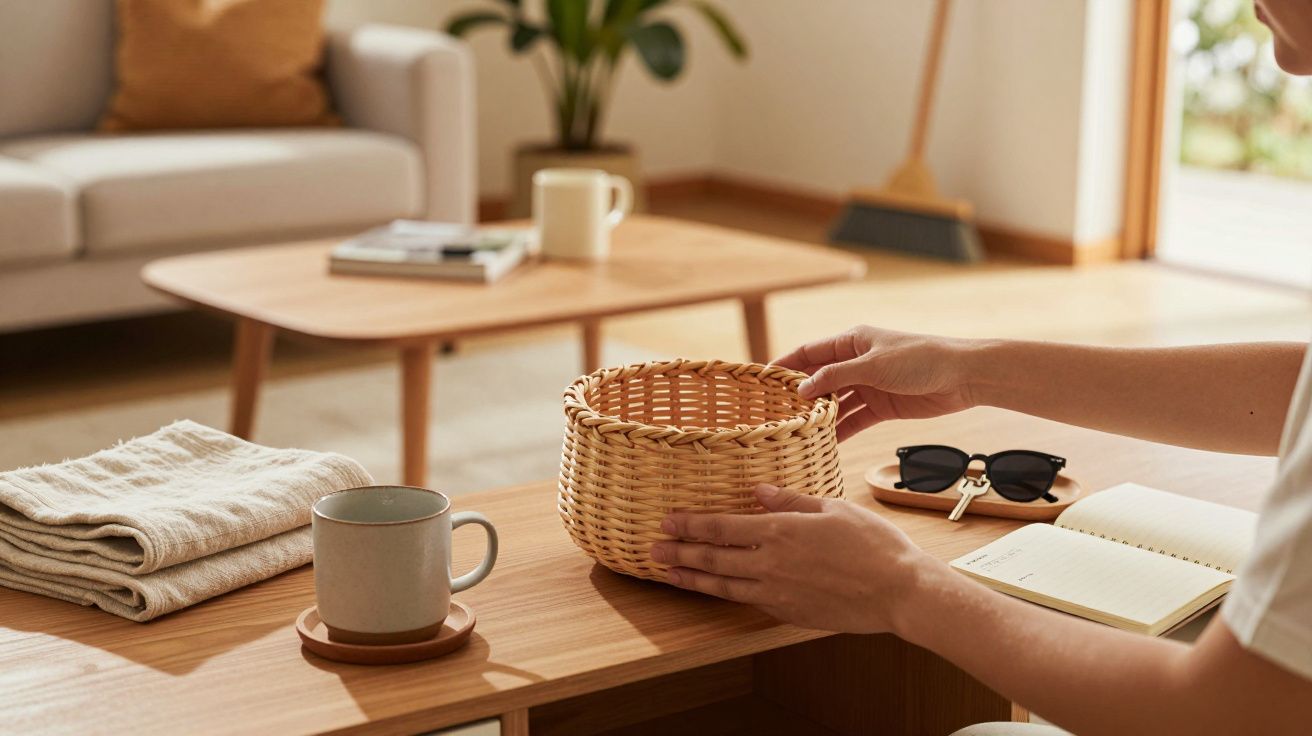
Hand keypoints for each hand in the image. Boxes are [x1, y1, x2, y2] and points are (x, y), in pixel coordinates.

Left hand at [651, 484, 936, 633]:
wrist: (899, 591)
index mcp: (781, 530)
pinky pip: (747, 601)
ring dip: (692, 580)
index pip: (722, 527)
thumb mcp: (832, 508)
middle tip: (652, 550)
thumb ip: (790, 500)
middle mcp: (771, 563)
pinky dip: (724, 595)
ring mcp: (777, 592)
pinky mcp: (788, 612)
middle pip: (713, 558)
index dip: (690, 525)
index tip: (667, 521)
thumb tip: (757, 491)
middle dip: (679, 553)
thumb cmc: (874, 544)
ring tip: (667, 575)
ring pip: (723, 585)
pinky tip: (714, 590)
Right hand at [773, 326, 982, 440]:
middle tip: (773, 414)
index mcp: (851, 341)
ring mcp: (868, 385)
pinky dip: (840, 430)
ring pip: (835, 402)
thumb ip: (836, 376)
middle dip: (797, 396)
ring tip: (795, 433)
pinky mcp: (882, 406)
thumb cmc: (920, 359)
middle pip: (818, 380)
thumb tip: (801, 390)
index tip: (761, 380)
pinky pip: (854, 419)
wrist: (963, 376)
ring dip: (818, 416)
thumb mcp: (872, 365)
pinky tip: (823, 442)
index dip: (785, 365)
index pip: (809, 353)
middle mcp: (856, 362)